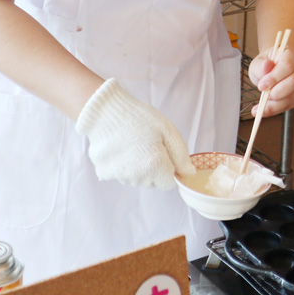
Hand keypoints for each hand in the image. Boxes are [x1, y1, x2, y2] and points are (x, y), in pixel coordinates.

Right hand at [75, 78, 193, 189]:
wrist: (105, 111)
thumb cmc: (140, 118)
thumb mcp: (167, 130)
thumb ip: (180, 155)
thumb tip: (189, 173)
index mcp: (154, 166)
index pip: (168, 183)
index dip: (168, 169)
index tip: (163, 153)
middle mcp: (136, 177)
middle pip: (151, 182)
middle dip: (153, 169)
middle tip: (147, 146)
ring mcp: (119, 176)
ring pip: (135, 179)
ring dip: (137, 168)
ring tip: (132, 145)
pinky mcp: (104, 172)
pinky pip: (119, 174)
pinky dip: (121, 165)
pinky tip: (119, 148)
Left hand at [247, 46, 293, 116]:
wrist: (274, 68)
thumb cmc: (266, 65)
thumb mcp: (257, 63)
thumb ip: (260, 66)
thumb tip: (266, 66)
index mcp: (291, 54)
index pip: (287, 65)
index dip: (275, 77)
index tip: (261, 86)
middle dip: (277, 92)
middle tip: (263, 95)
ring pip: (292, 96)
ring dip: (275, 104)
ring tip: (261, 105)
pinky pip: (291, 104)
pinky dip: (277, 109)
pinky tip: (267, 108)